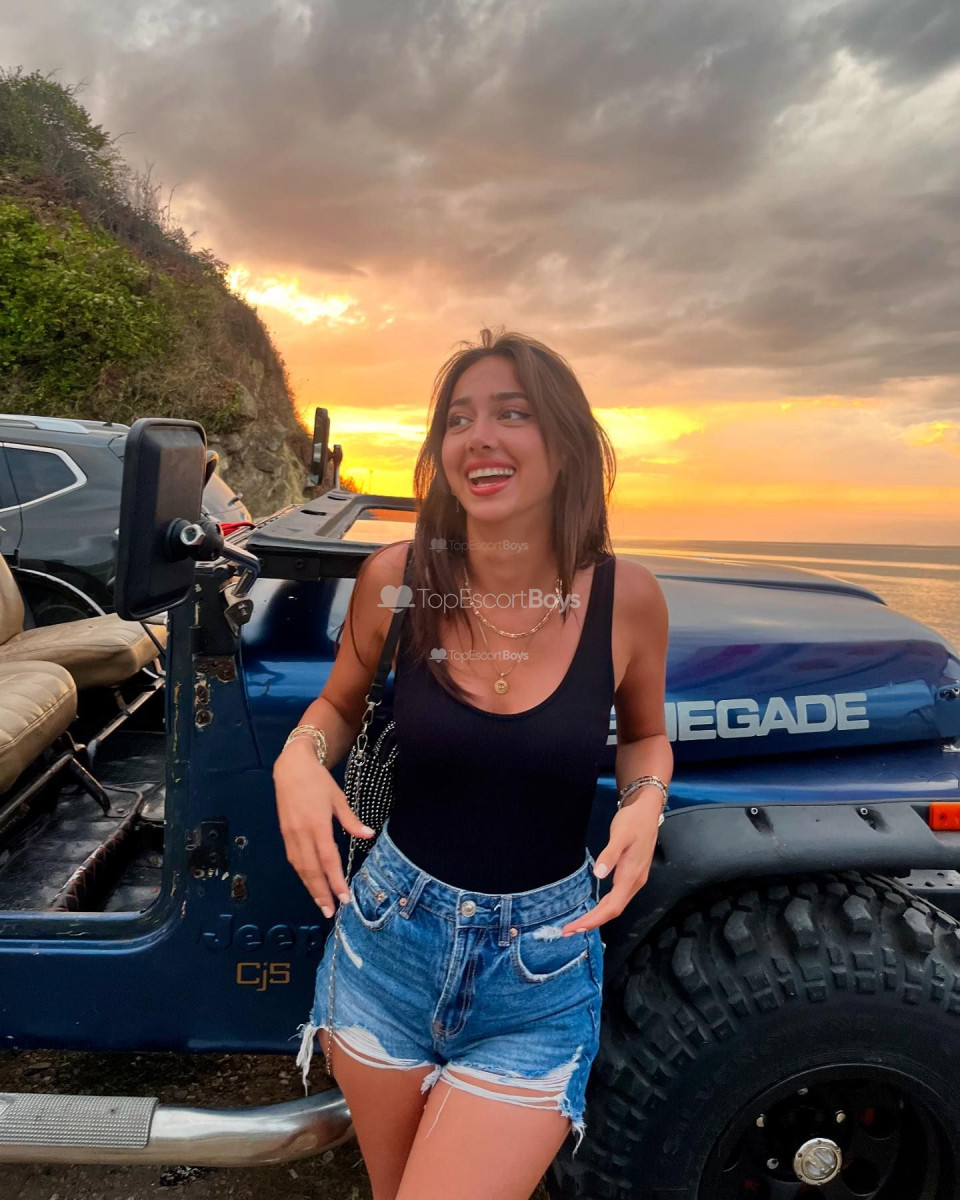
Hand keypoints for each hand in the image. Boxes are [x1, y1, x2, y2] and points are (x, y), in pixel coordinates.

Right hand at [272, 739, 373, 917]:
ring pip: (300, 868)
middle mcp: (301, 833)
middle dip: (321, 893)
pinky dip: (302, 875)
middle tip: (331, 912)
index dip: (335, 880)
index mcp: (317, 824)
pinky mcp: (284, 834)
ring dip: (310, 888)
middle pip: (311, 870)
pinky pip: (294, 860)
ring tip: (322, 904)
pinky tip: (310, 883)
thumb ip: (351, 820)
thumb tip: (369, 835)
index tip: (344, 897)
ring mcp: (290, 835)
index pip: (328, 859)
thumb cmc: (318, 781)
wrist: (291, 768)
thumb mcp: (338, 798)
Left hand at [559, 798, 660, 934]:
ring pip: (615, 906)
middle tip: (568, 931)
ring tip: (577, 925)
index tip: (575, 927)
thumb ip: (610, 855)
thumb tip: (598, 875)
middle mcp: (634, 882)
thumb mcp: (620, 835)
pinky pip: (617, 898)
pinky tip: (595, 909)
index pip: (611, 907)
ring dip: (597, 917)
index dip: (594, 920)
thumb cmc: (633, 822)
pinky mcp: (632, 875)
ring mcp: (634, 880)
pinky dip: (604, 908)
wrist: (648, 811)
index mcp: (631, 876)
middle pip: (613, 911)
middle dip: (591, 923)